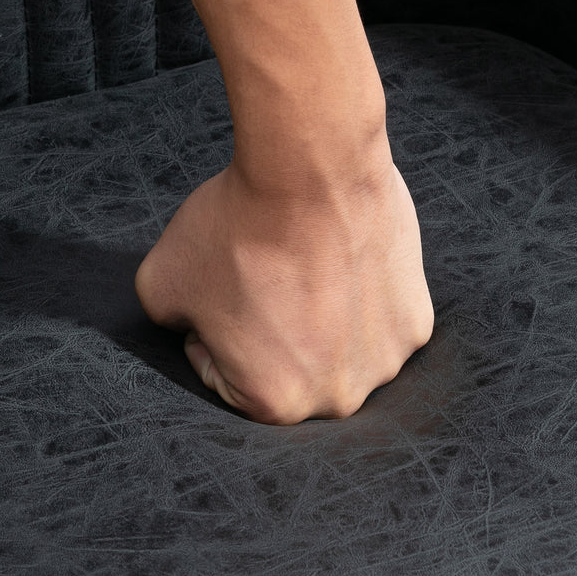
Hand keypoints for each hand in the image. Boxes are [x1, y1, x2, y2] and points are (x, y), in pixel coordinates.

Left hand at [134, 157, 433, 424]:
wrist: (311, 170)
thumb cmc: (236, 230)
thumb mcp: (161, 284)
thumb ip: (172, 323)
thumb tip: (194, 324)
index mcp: (276, 405)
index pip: (226, 377)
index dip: (210, 330)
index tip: (221, 291)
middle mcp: (338, 399)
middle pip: (289, 370)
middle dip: (271, 332)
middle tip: (265, 278)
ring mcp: (385, 363)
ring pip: (338, 350)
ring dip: (320, 320)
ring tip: (306, 267)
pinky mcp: (415, 323)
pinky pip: (375, 323)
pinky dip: (359, 300)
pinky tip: (342, 262)